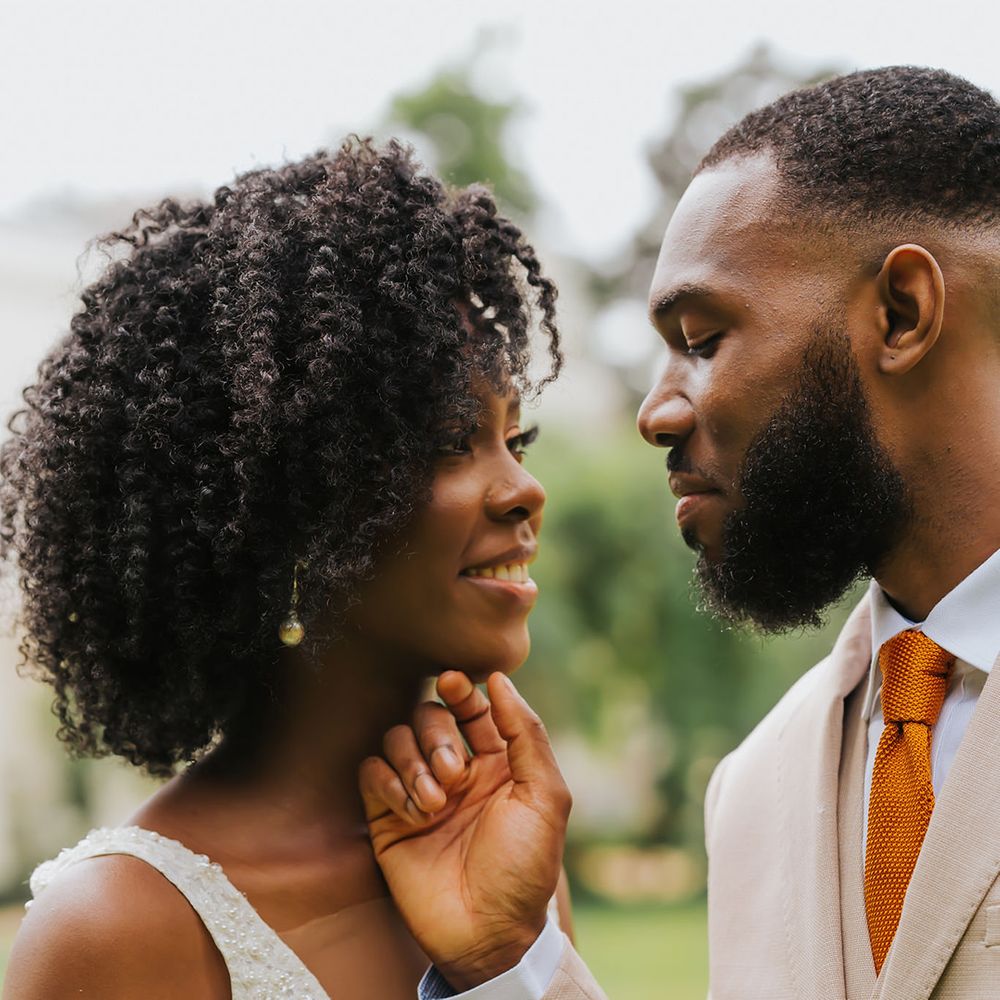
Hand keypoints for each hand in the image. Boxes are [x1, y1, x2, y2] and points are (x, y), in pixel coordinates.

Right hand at [359, 671, 571, 990]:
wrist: (487, 934)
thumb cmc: (524, 868)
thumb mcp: (545, 797)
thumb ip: (525, 733)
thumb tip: (499, 678)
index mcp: (497, 763)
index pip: (472, 708)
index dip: (459, 689)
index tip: (452, 681)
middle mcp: (457, 773)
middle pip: (429, 716)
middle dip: (438, 735)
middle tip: (454, 773)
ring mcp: (420, 793)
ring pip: (397, 739)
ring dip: (414, 762)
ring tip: (435, 802)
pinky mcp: (387, 818)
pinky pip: (372, 772)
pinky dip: (388, 782)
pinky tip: (412, 811)